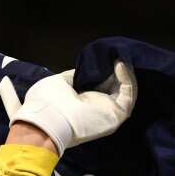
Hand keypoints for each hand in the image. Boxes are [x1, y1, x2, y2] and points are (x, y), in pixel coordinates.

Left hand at [9, 60, 136, 152]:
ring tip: (118, 57)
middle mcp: (95, 110)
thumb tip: (85, 68)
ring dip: (123, 74)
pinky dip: (127, 78)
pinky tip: (119, 64)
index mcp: (79, 104)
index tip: (103, 57)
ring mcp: (108, 114)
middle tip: (114, 54)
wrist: (46, 121)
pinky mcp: (118, 115)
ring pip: (123, 91)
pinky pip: (128, 94)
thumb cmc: (46, 102)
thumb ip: (74, 75)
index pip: (96, 86)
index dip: (101, 71)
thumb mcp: (58, 82)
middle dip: (114, 71)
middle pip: (112, 88)